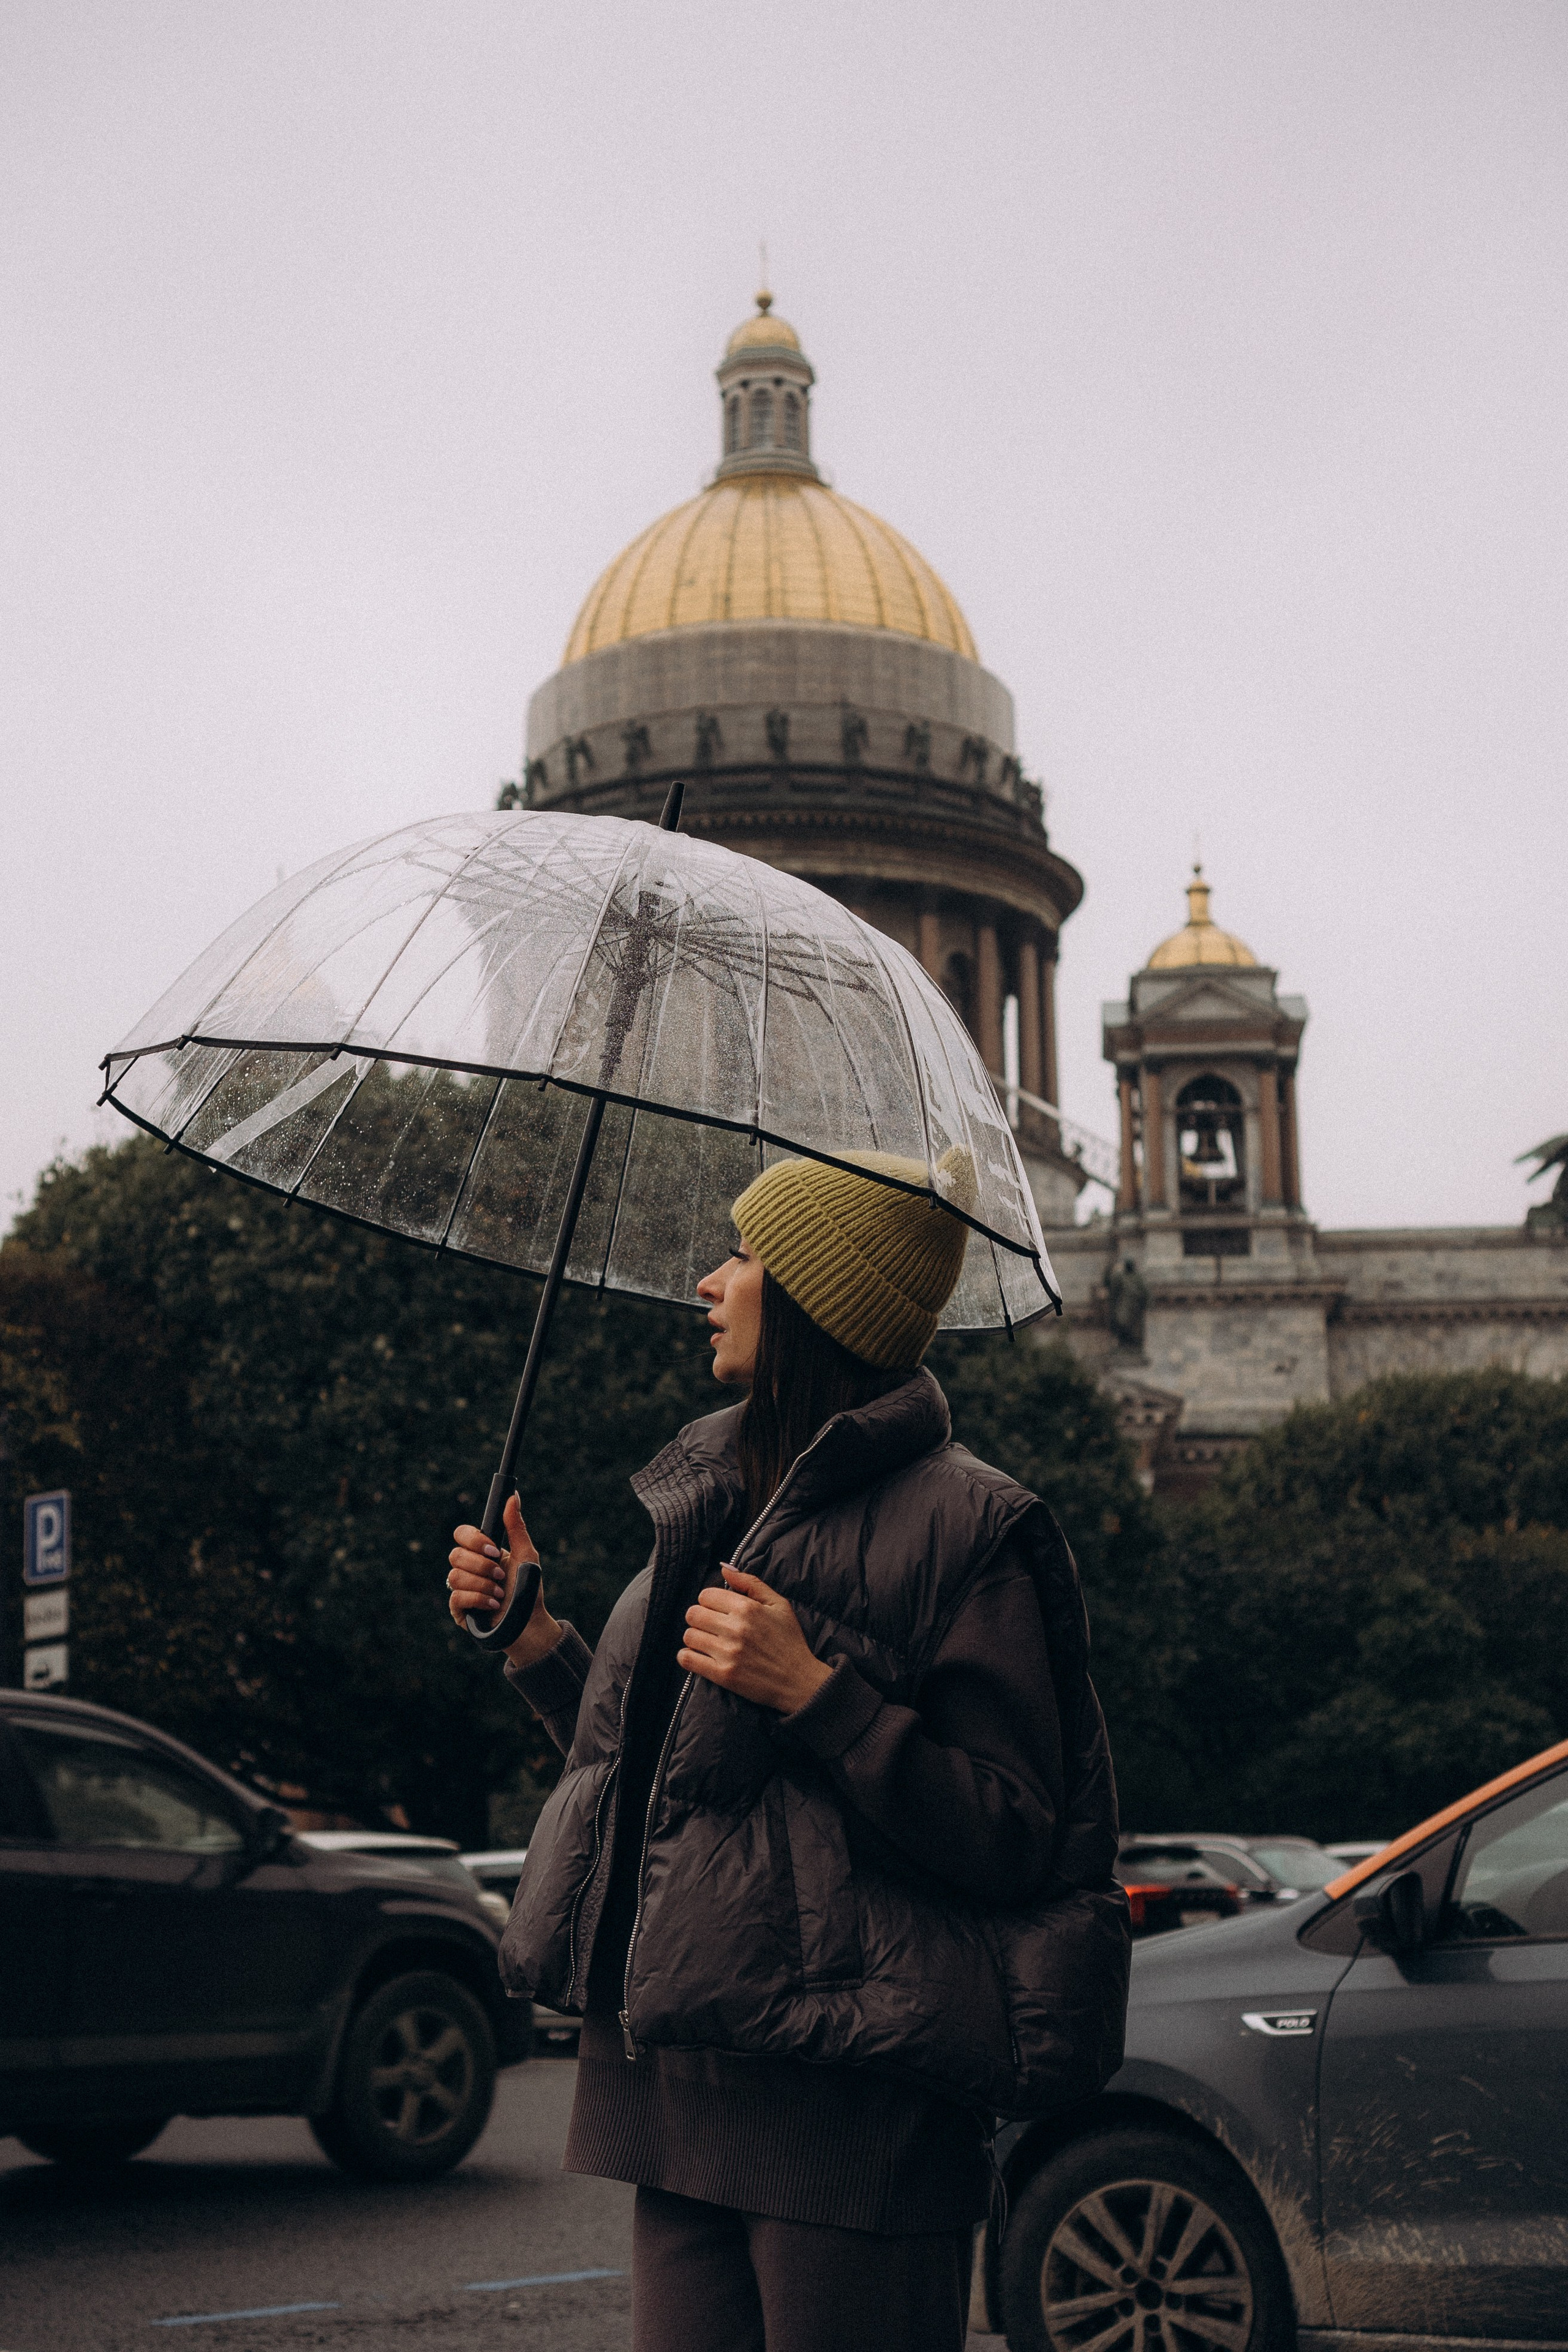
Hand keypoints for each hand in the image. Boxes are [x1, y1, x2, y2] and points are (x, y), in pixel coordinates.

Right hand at [447, 1494, 561, 1667]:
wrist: (530, 1623)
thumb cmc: (529, 1588)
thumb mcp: (527, 1555)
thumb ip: (516, 1527)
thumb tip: (514, 1496)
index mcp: (481, 1552)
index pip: (461, 1534)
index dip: (474, 1540)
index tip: (494, 1549)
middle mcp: (468, 1568)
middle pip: (455, 1554)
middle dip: (482, 1565)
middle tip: (500, 1575)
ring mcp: (462, 1589)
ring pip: (455, 1576)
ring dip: (484, 1585)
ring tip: (501, 1594)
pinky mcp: (459, 1610)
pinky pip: (456, 1597)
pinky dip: (478, 1599)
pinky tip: (493, 1605)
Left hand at [679, 1565, 832, 1714]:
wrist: (798, 1680)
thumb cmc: (789, 1640)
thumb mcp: (779, 1604)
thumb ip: (750, 1583)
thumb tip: (724, 1569)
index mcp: (747, 1608)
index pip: (705, 1595)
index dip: (710, 1601)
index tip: (718, 1610)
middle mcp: (735, 1628)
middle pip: (693, 1614)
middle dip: (699, 1617)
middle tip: (711, 1625)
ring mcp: (728, 1653)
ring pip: (689, 1636)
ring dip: (695, 1637)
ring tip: (708, 1641)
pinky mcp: (723, 1675)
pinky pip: (687, 1659)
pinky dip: (687, 1656)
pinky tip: (699, 1656)